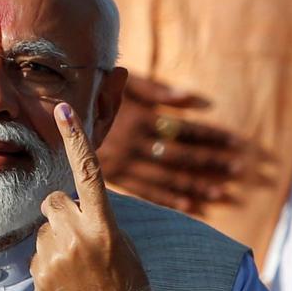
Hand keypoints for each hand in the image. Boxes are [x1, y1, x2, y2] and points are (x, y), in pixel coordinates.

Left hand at [30, 102, 151, 290]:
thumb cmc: (123, 276)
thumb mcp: (118, 240)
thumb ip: (94, 215)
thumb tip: (69, 198)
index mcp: (105, 225)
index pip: (88, 173)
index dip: (76, 139)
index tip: (64, 110)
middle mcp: (79, 237)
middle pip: (53, 200)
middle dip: (61, 211)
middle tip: (78, 235)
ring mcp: (57, 256)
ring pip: (43, 228)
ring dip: (55, 239)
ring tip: (75, 262)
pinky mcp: (41, 274)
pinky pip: (35, 253)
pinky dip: (48, 262)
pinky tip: (65, 276)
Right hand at [98, 75, 242, 211]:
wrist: (54, 122)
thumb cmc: (89, 94)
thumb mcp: (120, 84)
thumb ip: (156, 90)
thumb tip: (197, 100)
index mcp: (138, 118)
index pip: (183, 129)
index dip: (210, 135)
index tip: (235, 142)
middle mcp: (134, 143)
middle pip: (179, 155)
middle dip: (210, 161)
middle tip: (237, 168)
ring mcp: (124, 162)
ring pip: (167, 176)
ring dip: (196, 184)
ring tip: (223, 191)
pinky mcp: (114, 176)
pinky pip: (146, 191)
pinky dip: (169, 198)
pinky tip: (191, 205)